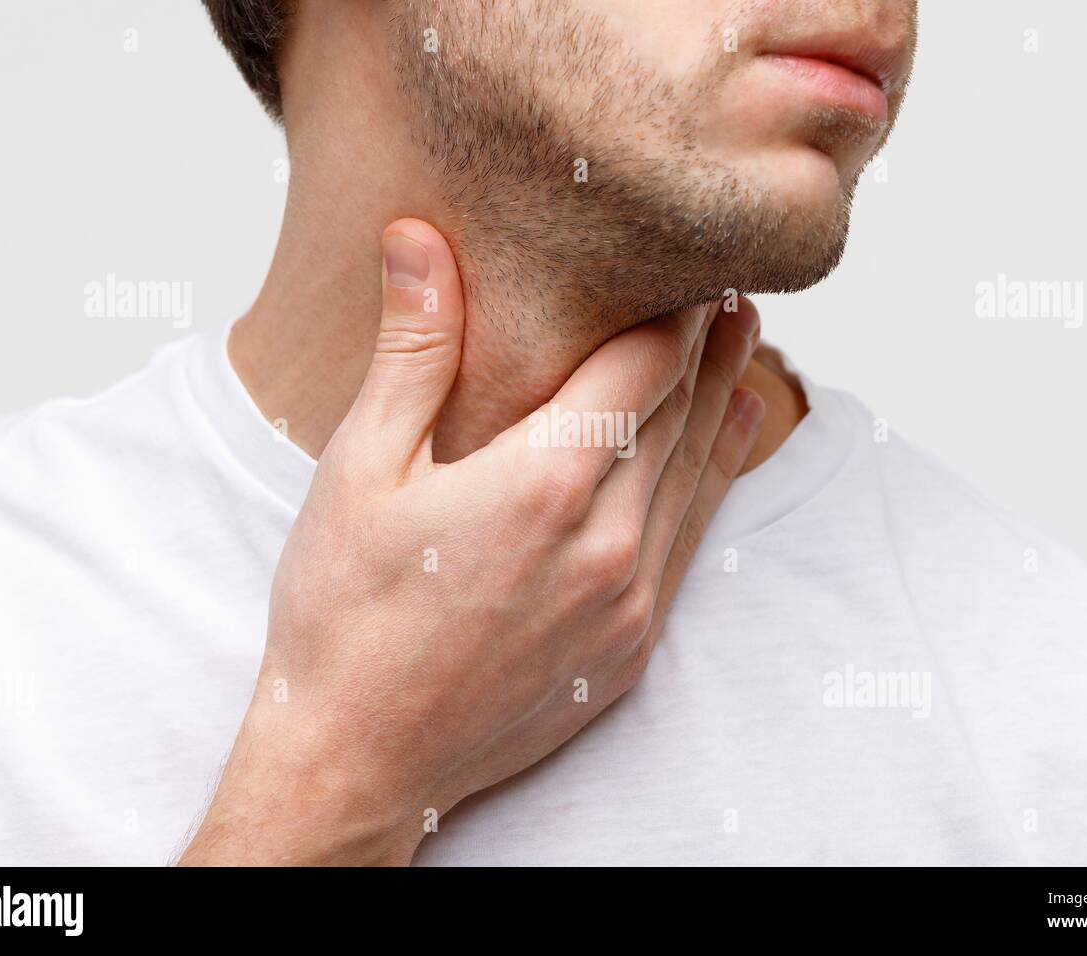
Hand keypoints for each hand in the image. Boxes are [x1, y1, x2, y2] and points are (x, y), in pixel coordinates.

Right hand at [178, 219, 764, 864]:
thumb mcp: (361, 468)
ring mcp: (628, 600)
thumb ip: (413, 349)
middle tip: (725, 285)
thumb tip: (420, 238)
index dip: (674, 308)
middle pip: (681, 412)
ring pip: (698, 473)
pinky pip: (692, 541)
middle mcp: (607, 540)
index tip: (688, 262)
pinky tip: (728, 442)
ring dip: (722, 400)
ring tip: (743, 342)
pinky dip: (715, 478)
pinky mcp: (629, 647)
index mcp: (545, 482)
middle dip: (705, 343)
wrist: (356, 759)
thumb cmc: (344, 616)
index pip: (643, 364)